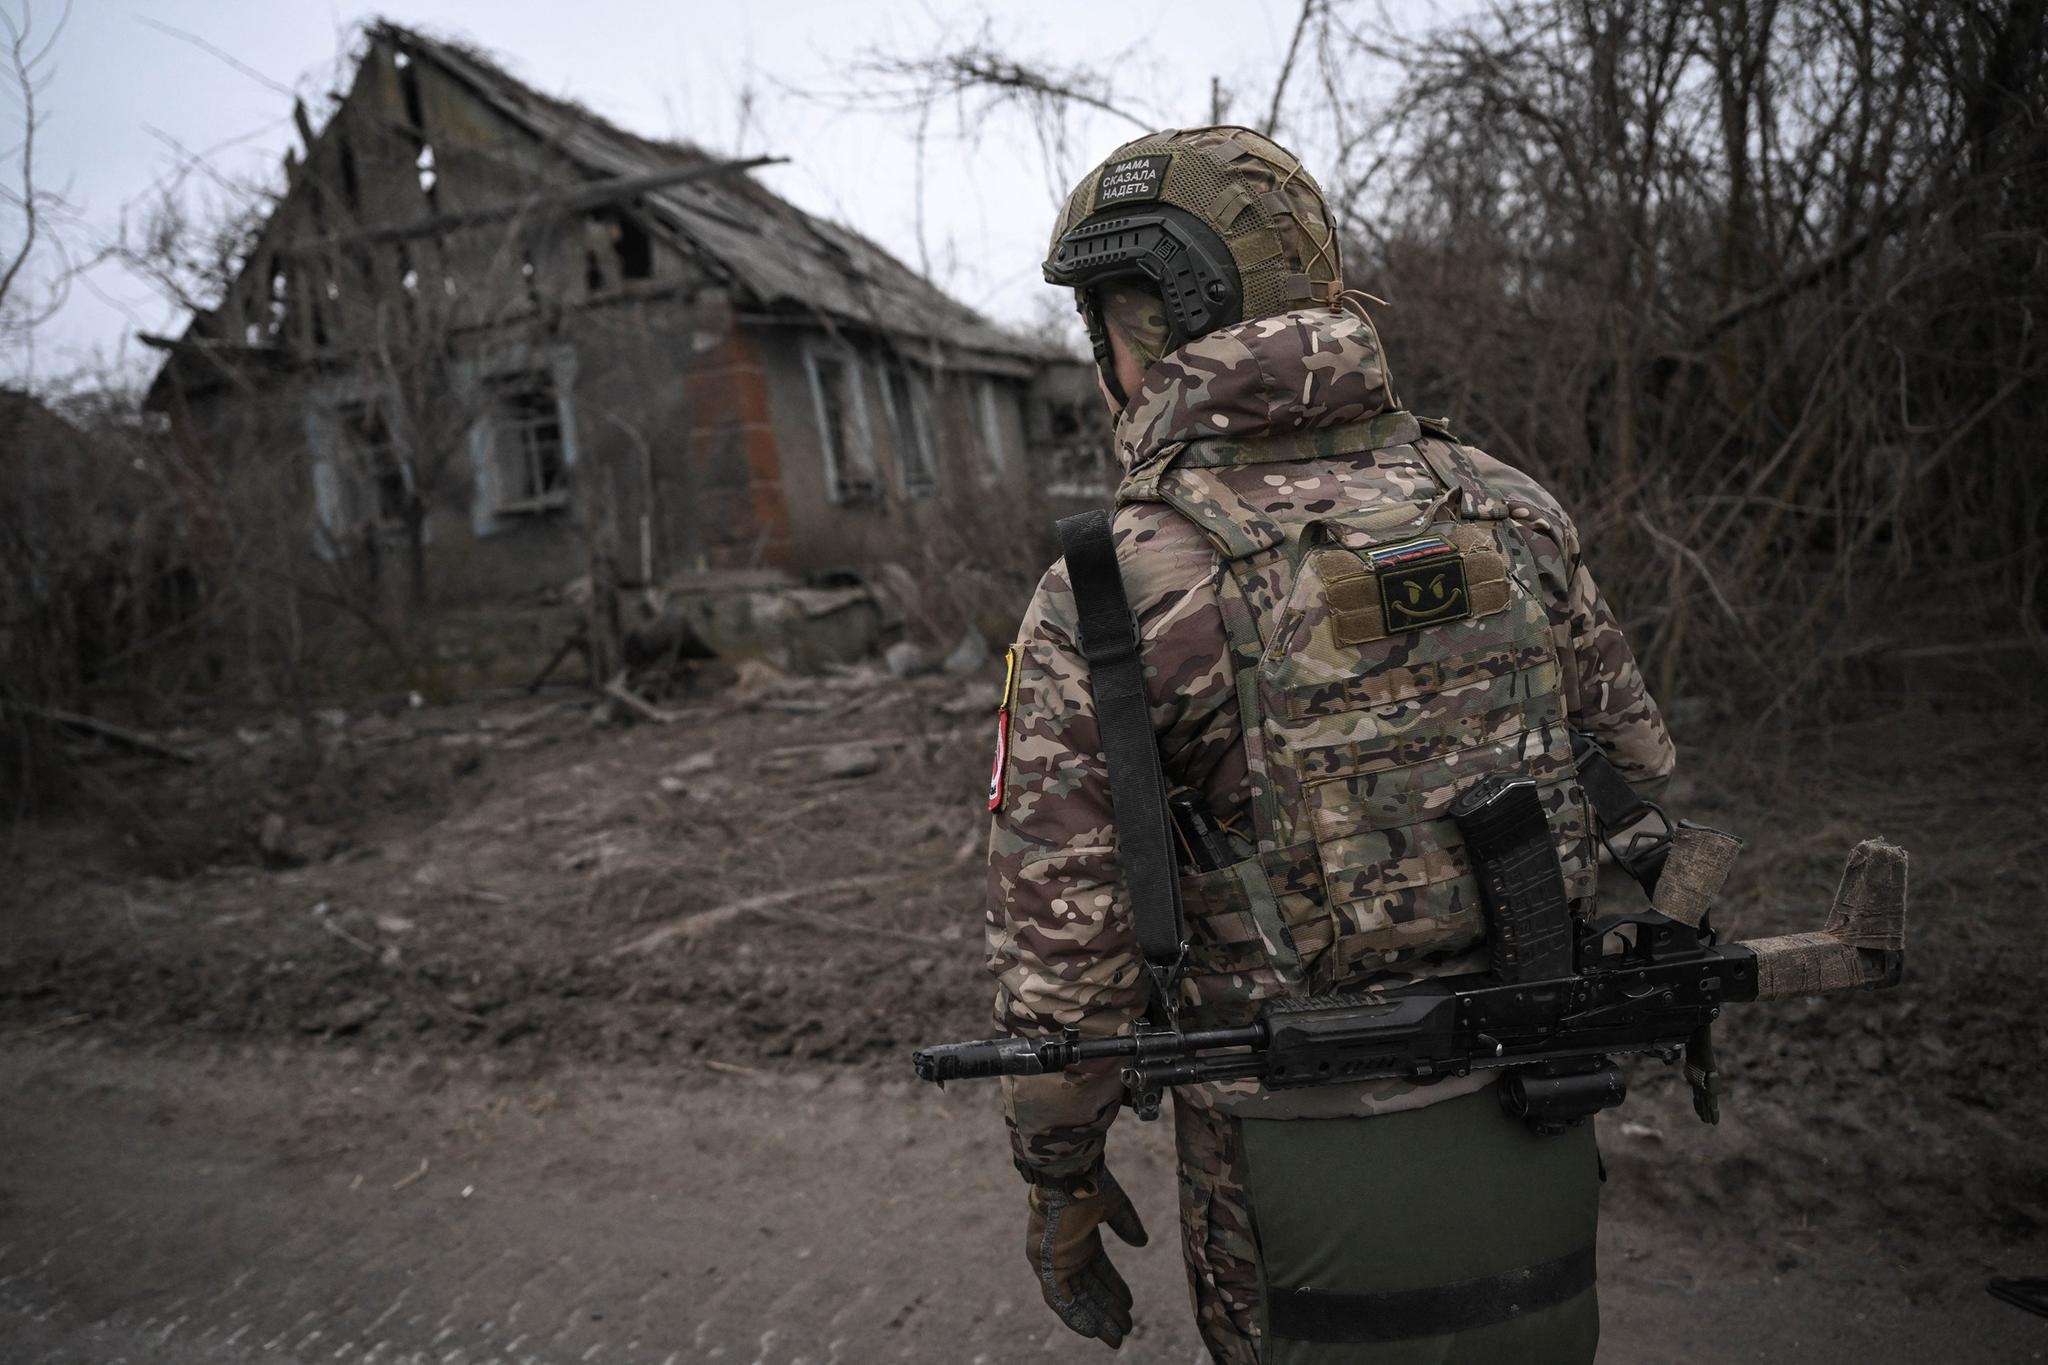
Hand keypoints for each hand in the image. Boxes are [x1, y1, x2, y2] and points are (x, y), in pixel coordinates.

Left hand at [1024, 1165, 1147, 1347]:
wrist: (1069, 1175)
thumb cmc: (1089, 1184)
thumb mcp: (1113, 1207)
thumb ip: (1126, 1224)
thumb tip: (1141, 1242)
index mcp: (1079, 1238)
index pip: (1097, 1271)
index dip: (1114, 1289)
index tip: (1129, 1305)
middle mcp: (1065, 1252)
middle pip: (1088, 1289)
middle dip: (1107, 1311)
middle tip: (1125, 1331)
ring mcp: (1053, 1259)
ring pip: (1075, 1298)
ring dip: (1095, 1318)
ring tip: (1115, 1337)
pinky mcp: (1045, 1265)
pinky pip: (1058, 1299)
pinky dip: (1074, 1316)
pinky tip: (1092, 1331)